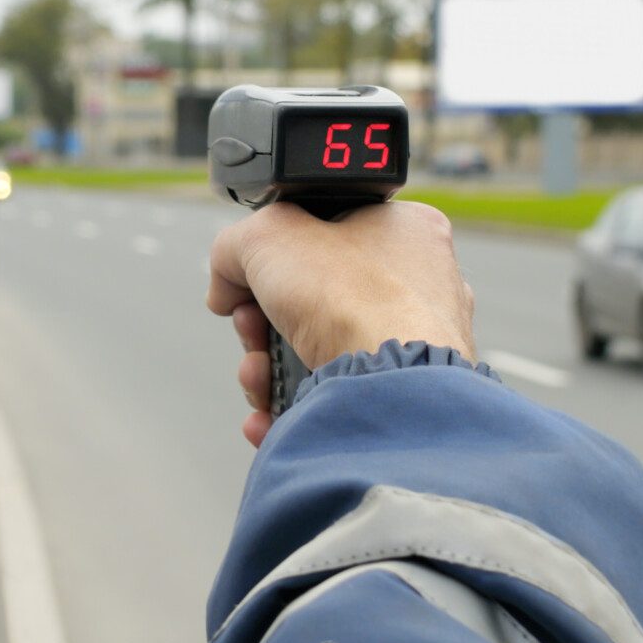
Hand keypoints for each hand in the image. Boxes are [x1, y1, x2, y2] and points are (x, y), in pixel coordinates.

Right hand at [208, 202, 475, 446]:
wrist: (386, 383)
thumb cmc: (348, 296)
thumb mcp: (267, 234)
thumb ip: (232, 246)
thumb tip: (224, 288)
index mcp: (406, 231)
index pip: (322, 233)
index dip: (273, 257)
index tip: (249, 280)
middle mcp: (419, 286)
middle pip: (309, 298)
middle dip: (261, 322)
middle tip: (250, 330)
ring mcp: (411, 344)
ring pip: (314, 350)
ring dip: (266, 367)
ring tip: (259, 377)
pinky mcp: (396, 395)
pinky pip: (332, 394)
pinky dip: (290, 404)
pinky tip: (268, 411)